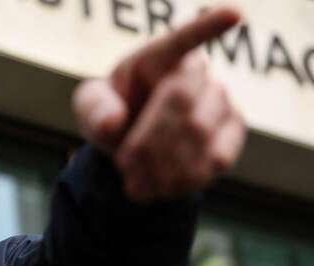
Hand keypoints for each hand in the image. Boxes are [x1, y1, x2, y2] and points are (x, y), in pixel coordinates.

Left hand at [73, 6, 246, 201]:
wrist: (133, 144)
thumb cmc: (112, 113)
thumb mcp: (90, 108)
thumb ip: (94, 110)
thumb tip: (113, 123)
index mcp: (160, 56)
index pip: (185, 38)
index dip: (209, 26)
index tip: (235, 14)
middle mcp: (196, 72)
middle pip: (181, 101)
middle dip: (149, 139)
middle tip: (122, 165)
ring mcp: (220, 100)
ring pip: (200, 134)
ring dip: (164, 164)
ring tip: (134, 185)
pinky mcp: (232, 132)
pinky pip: (219, 157)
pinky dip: (186, 179)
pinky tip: (162, 188)